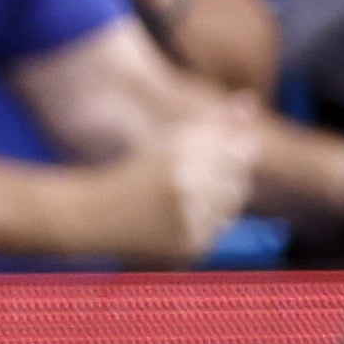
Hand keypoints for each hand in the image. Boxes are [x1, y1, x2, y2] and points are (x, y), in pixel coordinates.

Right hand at [114, 83, 275, 257]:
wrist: (93, 217)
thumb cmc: (134, 173)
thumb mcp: (168, 141)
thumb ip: (212, 123)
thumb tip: (249, 99)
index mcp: (178, 152)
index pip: (239, 150)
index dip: (236, 151)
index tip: (222, 152)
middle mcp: (186, 183)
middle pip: (240, 178)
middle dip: (228, 176)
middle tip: (197, 178)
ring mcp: (190, 217)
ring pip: (233, 205)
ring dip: (221, 199)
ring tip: (189, 196)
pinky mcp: (192, 244)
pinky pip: (221, 228)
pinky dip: (209, 221)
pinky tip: (182, 216)